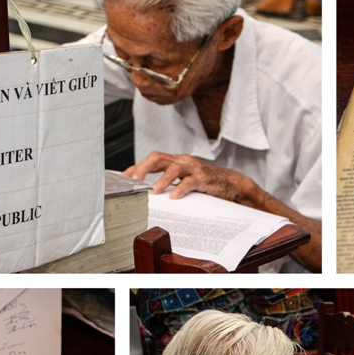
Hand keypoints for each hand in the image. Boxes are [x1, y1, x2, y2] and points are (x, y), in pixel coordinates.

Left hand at [124, 152, 256, 204]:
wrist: (230, 184)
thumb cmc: (204, 184)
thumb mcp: (183, 180)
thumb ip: (168, 182)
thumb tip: (147, 191)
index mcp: (175, 161)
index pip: (152, 159)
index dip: (137, 167)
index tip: (123, 177)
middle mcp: (182, 161)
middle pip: (158, 157)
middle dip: (143, 168)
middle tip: (134, 181)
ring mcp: (193, 168)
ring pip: (173, 168)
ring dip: (161, 180)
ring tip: (153, 191)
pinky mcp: (204, 178)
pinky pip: (190, 182)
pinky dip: (180, 189)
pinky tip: (174, 197)